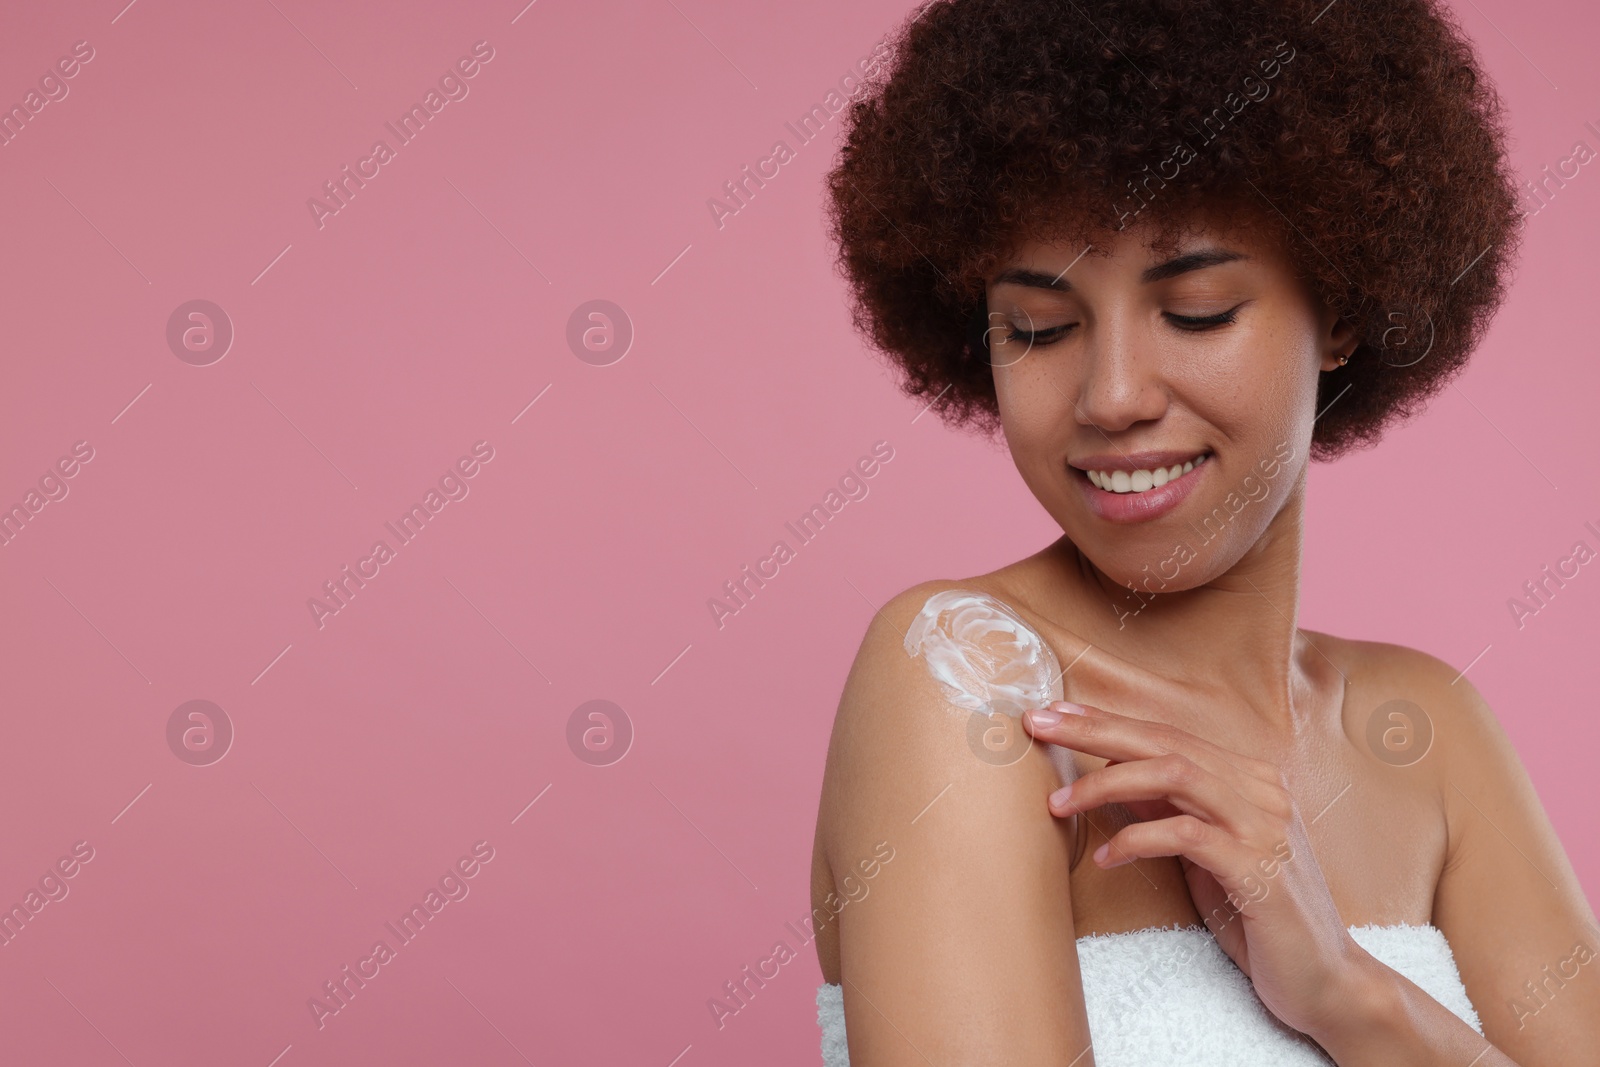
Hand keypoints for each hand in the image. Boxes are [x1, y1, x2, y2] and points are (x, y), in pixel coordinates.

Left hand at [1022, 700, 1373, 1040]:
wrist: (1325, 979)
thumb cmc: (1255, 913)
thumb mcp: (1204, 852)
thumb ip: (1168, 808)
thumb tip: (1109, 771)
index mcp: (1248, 777)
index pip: (1166, 733)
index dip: (1105, 721)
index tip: (1051, 715)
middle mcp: (1261, 789)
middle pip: (1165, 741)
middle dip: (1094, 730)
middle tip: (1039, 726)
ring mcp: (1264, 825)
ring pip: (1175, 774)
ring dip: (1106, 783)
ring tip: (1059, 803)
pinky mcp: (1259, 868)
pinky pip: (1186, 836)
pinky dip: (1139, 839)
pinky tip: (1107, 858)